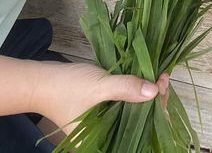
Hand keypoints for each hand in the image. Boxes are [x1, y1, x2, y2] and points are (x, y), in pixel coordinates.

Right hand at [31, 60, 169, 135]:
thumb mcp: (99, 86)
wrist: (40, 80)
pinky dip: (137, 92)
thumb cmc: (65, 87)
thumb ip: (126, 88)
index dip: (156, 110)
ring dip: (148, 95)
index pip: (139, 133)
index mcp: (101, 144)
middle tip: (162, 77)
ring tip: (158, 76)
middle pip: (140, 123)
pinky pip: (126, 105)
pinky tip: (146, 79)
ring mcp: (105, 125)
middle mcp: (105, 139)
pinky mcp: (104, 112)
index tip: (162, 85)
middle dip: (155, 102)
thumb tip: (154, 90)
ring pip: (135, 113)